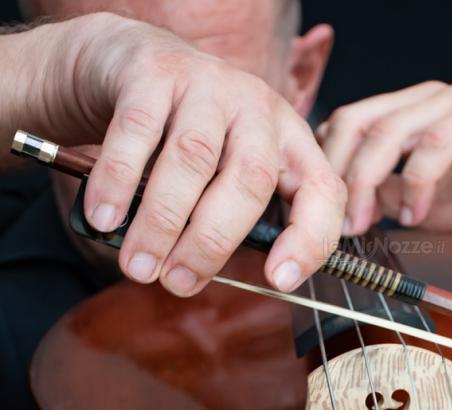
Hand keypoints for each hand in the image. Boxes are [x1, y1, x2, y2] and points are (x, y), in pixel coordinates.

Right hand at [32, 13, 344, 294]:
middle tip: (178, 282)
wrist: (132, 60)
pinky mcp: (156, 71)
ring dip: (163, 222)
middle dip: (213, 241)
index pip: (322, 189)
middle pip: (252, 178)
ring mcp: (210, 84)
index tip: (279, 280)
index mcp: (289, 140)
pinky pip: (138, 131)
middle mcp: (258, 108)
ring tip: (138, 266)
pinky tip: (105, 218)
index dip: (310, 238)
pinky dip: (119, 181)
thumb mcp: (225, 168)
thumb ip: (230, 214)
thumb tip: (200, 277)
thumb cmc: (185, 133)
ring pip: (194, 158)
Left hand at [318, 81, 451, 272]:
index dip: (325, 165)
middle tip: (337, 223)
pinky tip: (415, 214)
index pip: (345, 123)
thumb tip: (338, 207)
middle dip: (338, 174)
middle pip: (357, 121)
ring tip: (366, 223)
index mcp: (407, 111)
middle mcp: (427, 99)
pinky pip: (436, 145)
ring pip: (390, 131)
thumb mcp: (418, 201)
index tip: (319, 211)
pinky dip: (416, 184)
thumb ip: (381, 195)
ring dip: (368, 182)